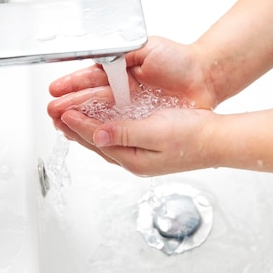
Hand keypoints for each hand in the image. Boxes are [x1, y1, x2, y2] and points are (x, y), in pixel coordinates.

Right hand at [48, 36, 216, 141]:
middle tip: (52, 111)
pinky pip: (119, 129)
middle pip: (91, 101)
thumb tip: (98, 57)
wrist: (206, 77)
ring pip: (101, 117)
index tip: (56, 90)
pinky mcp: (143, 123)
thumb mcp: (146, 48)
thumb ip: (121, 52)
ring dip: (80, 120)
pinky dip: (101, 131)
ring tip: (61, 123)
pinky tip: (86, 133)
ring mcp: (132, 109)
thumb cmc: (180, 61)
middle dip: (70, 105)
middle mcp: (123, 92)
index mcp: (120, 72)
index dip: (72, 85)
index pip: (91, 79)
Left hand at [57, 106, 218, 175]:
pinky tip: (99, 122)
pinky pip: (117, 135)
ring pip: (105, 139)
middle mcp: (134, 159)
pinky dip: (103, 127)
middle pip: (96, 143)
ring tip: (69, 120)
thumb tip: (98, 134)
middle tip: (55, 117)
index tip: (63, 113)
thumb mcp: (156, 132)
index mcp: (133, 158)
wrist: (217, 139)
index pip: (97, 140)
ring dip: (86, 129)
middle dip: (75, 130)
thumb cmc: (193, 136)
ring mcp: (140, 153)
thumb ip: (125, 133)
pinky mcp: (147, 144)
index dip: (78, 125)